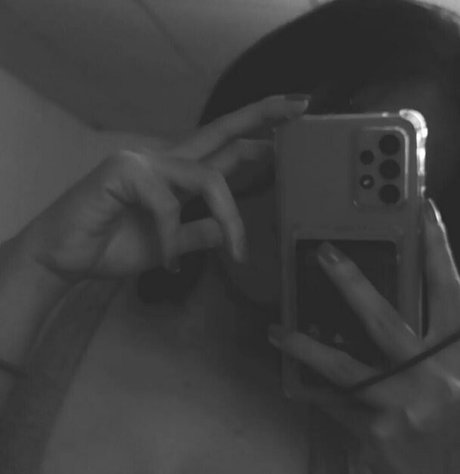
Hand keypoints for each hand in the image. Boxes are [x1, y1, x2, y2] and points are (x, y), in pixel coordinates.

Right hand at [17, 95, 307, 282]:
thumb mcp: (168, 248)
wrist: (63, 259)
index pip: (223, 148)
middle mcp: (164, 160)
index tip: (291, 132)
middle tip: (302, 105)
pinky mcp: (125, 172)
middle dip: (262, 116)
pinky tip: (169, 263)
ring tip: (238, 253)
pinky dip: (173, 238)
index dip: (257, 138)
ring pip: (208, 177)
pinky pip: (169, 205)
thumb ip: (196, 235)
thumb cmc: (108, 248)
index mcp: (175, 175)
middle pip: (221, 130)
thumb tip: (226, 232)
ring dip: (231, 219)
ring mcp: (144, 161)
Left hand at [269, 200, 459, 473]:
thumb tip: (402, 302)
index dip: (437, 249)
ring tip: (276, 330)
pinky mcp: (377, 432)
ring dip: (306, 345)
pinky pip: (337, 403)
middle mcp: (436, 376)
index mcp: (459, 356)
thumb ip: (437, 345)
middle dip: (352, 283)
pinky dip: (316, 391)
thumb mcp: (455, 380)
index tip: (422, 210)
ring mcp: (404, 406)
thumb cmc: (452, 430)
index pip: (450, 291)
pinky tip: (294, 380)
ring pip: (345, 366)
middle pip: (387, 319)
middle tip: (323, 253)